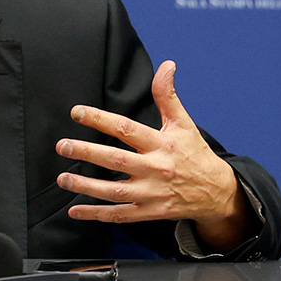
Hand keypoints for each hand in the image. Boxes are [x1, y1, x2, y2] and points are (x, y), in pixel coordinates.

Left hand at [55, 60, 251, 251]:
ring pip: (114, 191)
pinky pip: (119, 215)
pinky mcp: (149, 212)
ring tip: (62, 178)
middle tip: (63, 146)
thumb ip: (168, 96)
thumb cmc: (194, 154)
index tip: (76, 112)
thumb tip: (166, 65)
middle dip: (87, 152)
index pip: (127, 128)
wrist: (217, 193)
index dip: (100, 119)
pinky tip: (75, 210)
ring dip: (86, 186)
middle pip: (116, 160)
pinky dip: (96, 214)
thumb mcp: (184, 124)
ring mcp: (151, 193)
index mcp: (161, 144)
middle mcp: (155, 169)